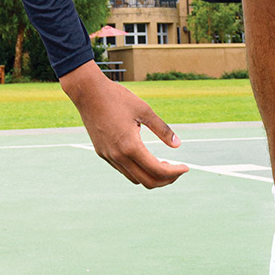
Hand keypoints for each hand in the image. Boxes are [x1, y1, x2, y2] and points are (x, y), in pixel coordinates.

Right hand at [59, 62, 189, 187]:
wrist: (88, 92)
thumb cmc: (117, 97)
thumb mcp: (144, 110)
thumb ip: (162, 129)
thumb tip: (178, 145)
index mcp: (130, 145)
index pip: (157, 170)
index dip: (175, 172)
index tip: (186, 167)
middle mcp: (118, 156)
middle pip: (147, 181)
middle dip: (165, 180)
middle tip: (177, 170)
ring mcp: (108, 156)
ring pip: (134, 178)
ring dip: (150, 176)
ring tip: (162, 165)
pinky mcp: (102, 153)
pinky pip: (123, 170)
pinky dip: (137, 170)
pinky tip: (144, 158)